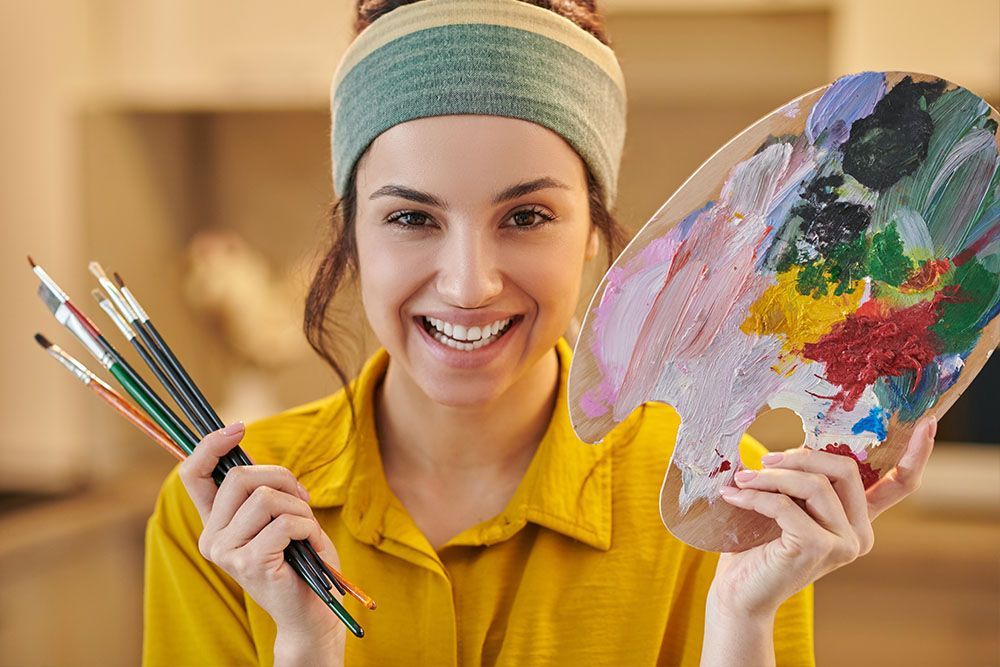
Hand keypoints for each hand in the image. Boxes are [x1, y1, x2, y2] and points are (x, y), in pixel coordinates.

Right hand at [177, 422, 344, 651]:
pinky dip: (308, 527)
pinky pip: (285, 523)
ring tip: (308, 529)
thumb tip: (253, 454)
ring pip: (266, 498)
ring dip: (299, 507)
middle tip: (302, 500)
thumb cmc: (300, 561)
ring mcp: (228, 553)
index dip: (211, 445)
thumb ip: (262, 490)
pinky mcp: (250, 564)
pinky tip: (312, 544)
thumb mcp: (279, 517)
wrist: (311, 613)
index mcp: (215, 523)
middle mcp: (212, 538)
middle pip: (241, 477)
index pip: (193, 474)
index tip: (238, 427)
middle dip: (283, 478)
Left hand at [709, 415, 936, 619]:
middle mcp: (859, 534)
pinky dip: (755, 496)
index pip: (899, 485)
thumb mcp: (787, 504)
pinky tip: (734, 496)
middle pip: (844, 469)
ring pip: (812, 485)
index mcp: (858, 520)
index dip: (916, 454)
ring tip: (741, 479)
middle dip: (799, 456)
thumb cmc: (757, 546)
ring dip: (770, 477)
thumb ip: (800, 479)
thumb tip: (785, 433)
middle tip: (760, 458)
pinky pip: (785, 505)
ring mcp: (843, 544)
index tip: (927, 422)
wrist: (739, 592)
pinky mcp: (817, 548)